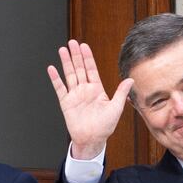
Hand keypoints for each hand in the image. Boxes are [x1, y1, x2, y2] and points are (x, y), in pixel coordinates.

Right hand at [47, 40, 133, 158]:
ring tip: (62, 50)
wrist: (92, 140)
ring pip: (69, 75)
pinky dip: (56, 79)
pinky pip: (60, 89)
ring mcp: (75, 95)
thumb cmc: (105, 127)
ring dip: (66, 62)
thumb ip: (121, 92)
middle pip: (79, 68)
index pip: (91, 69)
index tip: (84, 46)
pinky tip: (52, 69)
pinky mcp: (66, 103)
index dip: (88, 57)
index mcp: (96, 89)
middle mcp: (85, 90)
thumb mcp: (116, 108)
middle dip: (76, 55)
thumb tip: (131, 79)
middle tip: (72, 42)